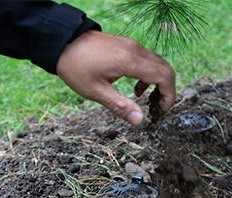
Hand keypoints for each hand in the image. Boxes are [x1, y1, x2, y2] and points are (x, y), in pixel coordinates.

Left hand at [56, 31, 175, 125]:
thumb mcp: (95, 91)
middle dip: (166, 91)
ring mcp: (132, 45)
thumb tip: (140, 121)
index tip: (162, 111)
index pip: (164, 76)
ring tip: (146, 101)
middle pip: (165, 69)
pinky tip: (136, 88)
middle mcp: (135, 50)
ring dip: (158, 84)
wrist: (63, 42)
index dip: (169, 96)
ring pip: (158, 64)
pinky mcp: (127, 45)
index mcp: (130, 61)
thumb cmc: (76, 67)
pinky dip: (149, 75)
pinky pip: (147, 60)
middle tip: (157, 109)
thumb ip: (120, 106)